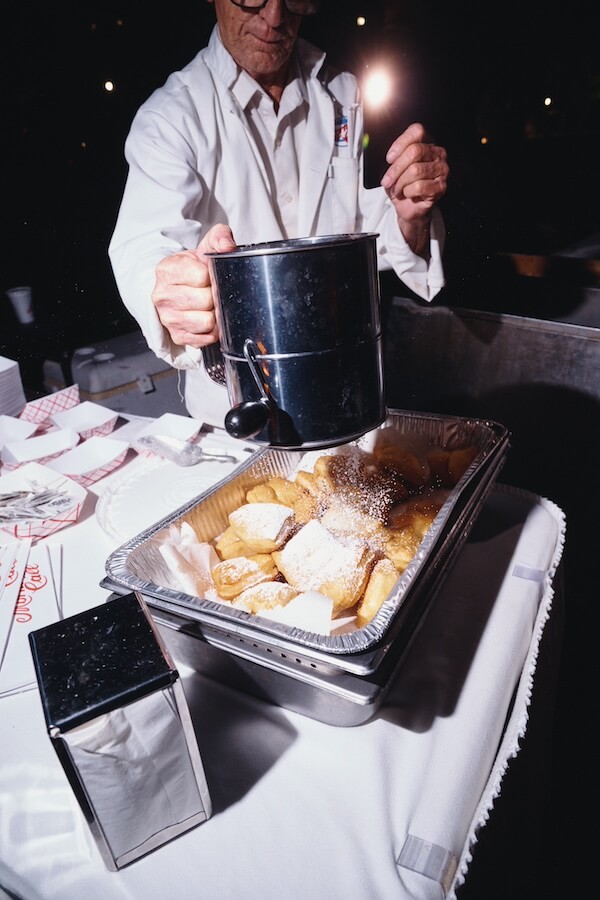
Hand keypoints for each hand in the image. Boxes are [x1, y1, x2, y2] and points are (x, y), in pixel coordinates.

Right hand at [151, 224, 235, 347]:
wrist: (178, 287)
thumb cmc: (194, 269)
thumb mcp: (205, 247)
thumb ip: (220, 237)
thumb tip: (227, 246)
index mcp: (167, 270)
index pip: (202, 276)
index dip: (213, 276)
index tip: (210, 275)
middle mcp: (163, 295)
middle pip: (206, 301)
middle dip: (215, 295)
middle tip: (213, 291)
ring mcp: (168, 318)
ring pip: (207, 322)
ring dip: (215, 314)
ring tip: (210, 305)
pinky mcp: (178, 336)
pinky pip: (206, 338)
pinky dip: (213, 330)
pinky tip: (208, 317)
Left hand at [380, 122, 448, 255]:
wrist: (407, 207)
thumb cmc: (401, 185)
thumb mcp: (393, 168)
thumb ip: (395, 157)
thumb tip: (392, 158)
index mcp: (427, 143)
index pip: (417, 131)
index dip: (400, 144)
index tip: (389, 158)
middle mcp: (437, 153)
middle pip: (414, 151)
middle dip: (396, 168)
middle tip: (388, 180)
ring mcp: (441, 170)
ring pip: (415, 170)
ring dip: (401, 183)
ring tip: (398, 189)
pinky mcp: (441, 186)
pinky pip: (419, 186)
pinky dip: (408, 192)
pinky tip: (408, 194)